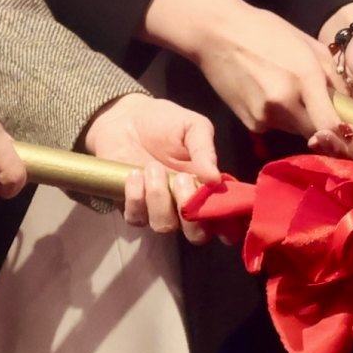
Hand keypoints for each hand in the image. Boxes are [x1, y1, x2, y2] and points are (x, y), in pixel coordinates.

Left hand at [82, 93, 222, 235]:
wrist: (126, 117)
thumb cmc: (165, 122)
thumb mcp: (193, 126)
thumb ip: (205, 151)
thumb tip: (216, 179)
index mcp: (207, 189)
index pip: (223, 219)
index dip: (227, 226)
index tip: (219, 212)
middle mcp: (186, 205)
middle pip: (196, 235)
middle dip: (190, 214)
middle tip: (181, 179)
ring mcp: (158, 209)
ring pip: (164, 226)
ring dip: (159, 199)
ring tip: (152, 167)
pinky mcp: (132, 207)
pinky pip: (136, 218)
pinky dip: (135, 198)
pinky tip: (134, 174)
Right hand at [147, 0, 345, 146]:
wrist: (218, 33)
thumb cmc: (268, 32)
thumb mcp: (311, 47)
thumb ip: (335, 79)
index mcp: (305, 78)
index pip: (333, 125)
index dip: (348, 136)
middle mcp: (285, 103)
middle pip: (318, 133)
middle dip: (328, 128)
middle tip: (330, 114)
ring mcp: (265, 116)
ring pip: (299, 131)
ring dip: (304, 120)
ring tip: (293, 94)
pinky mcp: (251, 124)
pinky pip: (278, 128)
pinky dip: (282, 118)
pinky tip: (271, 95)